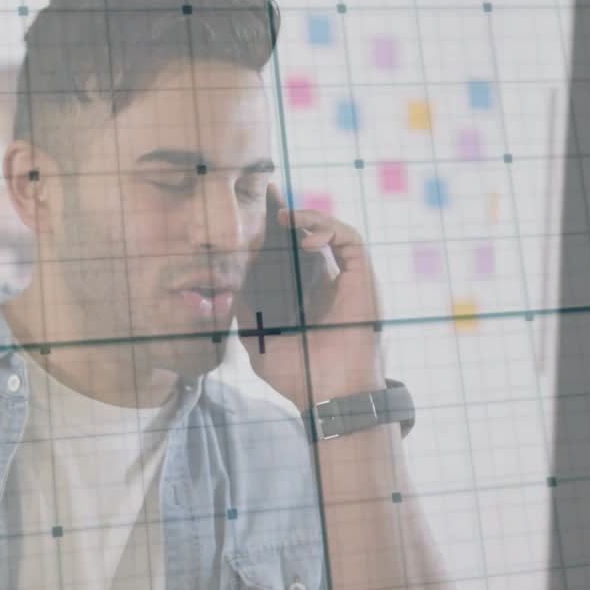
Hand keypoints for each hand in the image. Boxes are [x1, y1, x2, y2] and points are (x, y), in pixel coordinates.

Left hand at [234, 182, 385, 411]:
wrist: (330, 397)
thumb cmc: (298, 377)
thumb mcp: (259, 341)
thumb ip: (245, 313)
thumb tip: (226, 286)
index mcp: (305, 295)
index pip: (289, 252)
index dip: (274, 229)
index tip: (255, 209)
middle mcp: (328, 282)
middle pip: (309, 235)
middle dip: (289, 211)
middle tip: (267, 193)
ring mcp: (347, 279)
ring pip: (332, 230)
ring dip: (309, 216)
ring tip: (283, 216)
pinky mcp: (363, 278)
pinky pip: (350, 239)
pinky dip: (328, 229)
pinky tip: (304, 237)